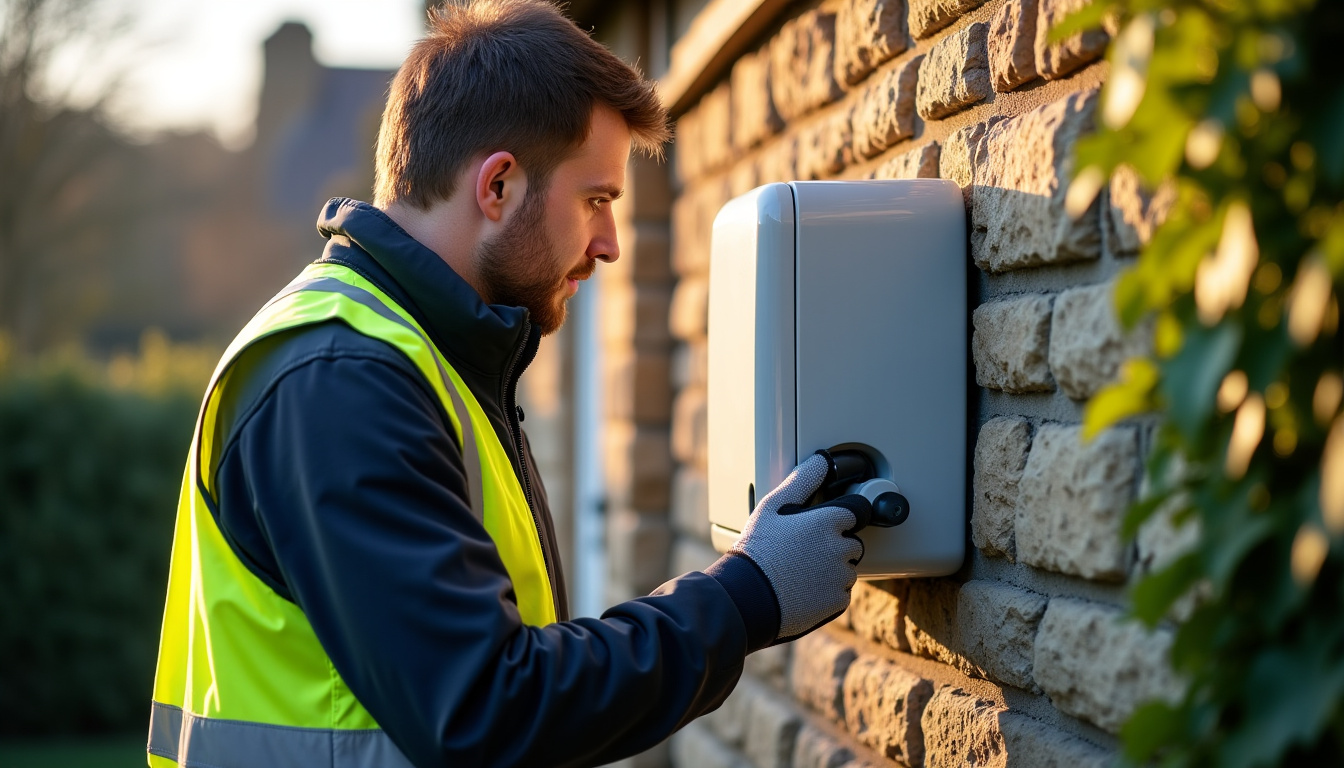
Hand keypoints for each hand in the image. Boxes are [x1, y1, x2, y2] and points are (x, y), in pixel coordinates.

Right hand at [729, 453, 870, 641]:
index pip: (856, 513)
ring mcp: (841, 576)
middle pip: (852, 543)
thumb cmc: (756, 550)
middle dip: (834, 546)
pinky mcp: (838, 600)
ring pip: (847, 569)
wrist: (747, 596)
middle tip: (804, 552)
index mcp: (828, 521)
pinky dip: (828, 593)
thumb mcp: (772, 506)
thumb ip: (802, 480)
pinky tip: (804, 589)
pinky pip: (842, 593)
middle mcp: (841, 547)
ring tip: (801, 572)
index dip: (837, 520)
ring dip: (832, 570)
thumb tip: (821, 460)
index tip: (820, 527)